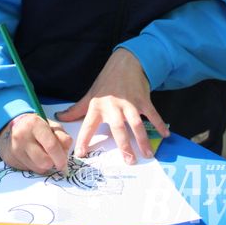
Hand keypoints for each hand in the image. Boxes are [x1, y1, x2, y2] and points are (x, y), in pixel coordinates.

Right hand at [0, 113, 72, 174]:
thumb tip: (66, 152)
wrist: (12, 127)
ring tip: (42, 155)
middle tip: (52, 158)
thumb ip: (62, 137)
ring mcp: (14, 148)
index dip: (61, 158)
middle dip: (52, 162)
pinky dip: (34, 166)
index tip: (64, 164)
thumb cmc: (36, 127)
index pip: (51, 146)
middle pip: (45, 162)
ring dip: (44, 165)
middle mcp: (22, 136)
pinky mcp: (9, 159)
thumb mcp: (51, 126)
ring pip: (38, 168)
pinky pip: (29, 170)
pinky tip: (32, 157)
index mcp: (34, 124)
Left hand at [55, 48, 168, 163]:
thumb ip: (76, 109)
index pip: (88, 125)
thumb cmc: (105, 83)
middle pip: (118, 128)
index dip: (84, 139)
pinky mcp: (142, 100)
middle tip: (129, 161)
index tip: (81, 153)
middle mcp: (113, 106)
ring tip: (147, 154)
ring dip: (142, 139)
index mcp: (97, 106)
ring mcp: (129, 103)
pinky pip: (152, 114)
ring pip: (136, 123)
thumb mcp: (90, 95)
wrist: (124, 63)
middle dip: (124, 145)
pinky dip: (159, 124)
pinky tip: (165, 135)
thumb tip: (60, 117)